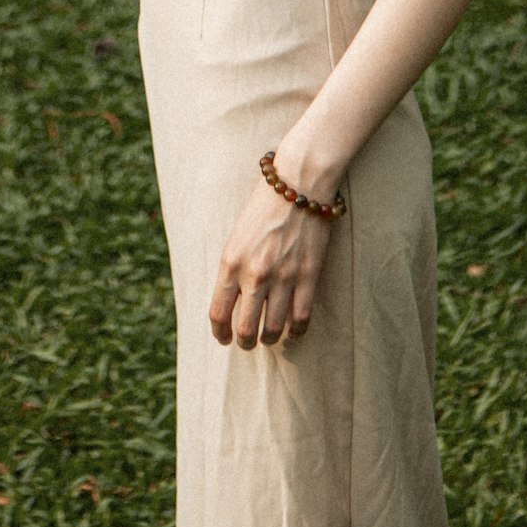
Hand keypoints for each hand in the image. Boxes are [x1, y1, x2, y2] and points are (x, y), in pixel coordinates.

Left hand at [209, 180, 332, 349]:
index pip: (218, 313)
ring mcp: (283, 277)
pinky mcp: (308, 276)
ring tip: (269, 335)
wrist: (298, 184)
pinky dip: (296, 332)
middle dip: (245, 342)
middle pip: (245, 330)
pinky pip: (301, 319)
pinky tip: (293, 331)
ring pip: (273, 330)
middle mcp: (254, 275)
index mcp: (231, 263)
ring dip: (269, 338)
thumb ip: (233, 269)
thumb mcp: (236, 236)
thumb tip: (232, 301)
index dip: (220, 333)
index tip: (224, 337)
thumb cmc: (264, 207)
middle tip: (248, 341)